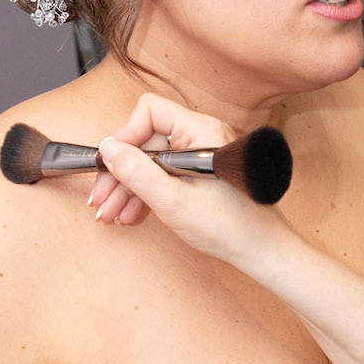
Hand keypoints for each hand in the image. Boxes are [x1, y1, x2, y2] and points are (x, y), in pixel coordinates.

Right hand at [89, 93, 287, 273]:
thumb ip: (137, 172)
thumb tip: (109, 148)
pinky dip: (146, 193)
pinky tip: (131, 214)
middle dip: (121, 173)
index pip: (149, 113)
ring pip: (152, 161)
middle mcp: (201, 137)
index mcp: (201, 132)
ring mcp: (200, 155)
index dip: (125, 138)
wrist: (262, 250)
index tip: (109, 166)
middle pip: (146, 141)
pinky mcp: (199, 173)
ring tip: (112, 215)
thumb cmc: (230, 227)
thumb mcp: (173, 201)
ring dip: (128, 188)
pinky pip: (164, 175)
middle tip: (101, 201)